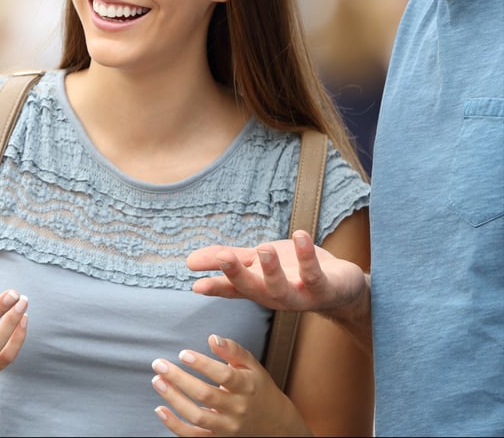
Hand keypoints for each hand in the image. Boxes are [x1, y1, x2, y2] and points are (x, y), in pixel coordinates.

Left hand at [151, 335, 305, 436]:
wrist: (273, 423)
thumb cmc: (257, 387)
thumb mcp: (251, 365)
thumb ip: (233, 349)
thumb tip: (213, 338)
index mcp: (246, 387)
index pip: (224, 376)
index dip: (203, 365)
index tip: (183, 354)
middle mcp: (237, 409)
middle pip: (205, 396)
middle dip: (179, 379)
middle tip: (159, 364)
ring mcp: (227, 427)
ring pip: (197, 417)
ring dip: (174, 399)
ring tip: (158, 381)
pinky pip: (193, 437)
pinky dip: (174, 426)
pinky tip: (160, 409)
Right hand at [186, 230, 365, 314]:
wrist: (342, 289)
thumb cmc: (294, 274)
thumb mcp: (258, 264)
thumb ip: (228, 260)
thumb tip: (189, 262)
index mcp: (258, 289)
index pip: (232, 289)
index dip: (216, 287)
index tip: (197, 284)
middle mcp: (275, 296)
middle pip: (252, 288)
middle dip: (237, 274)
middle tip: (223, 257)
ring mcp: (299, 295)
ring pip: (281, 287)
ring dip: (272, 269)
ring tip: (264, 248)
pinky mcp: (324, 287)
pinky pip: (314, 273)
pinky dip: (307, 255)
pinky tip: (300, 234)